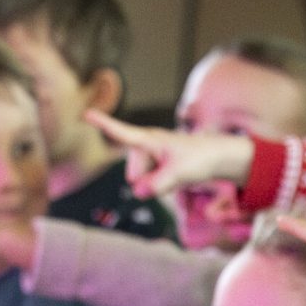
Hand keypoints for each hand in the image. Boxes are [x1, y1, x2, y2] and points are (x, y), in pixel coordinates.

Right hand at [88, 111, 255, 202]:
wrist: (219, 159)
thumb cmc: (200, 158)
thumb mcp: (179, 172)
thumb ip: (158, 184)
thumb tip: (138, 193)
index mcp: (149, 139)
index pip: (122, 133)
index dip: (103, 124)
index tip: (86, 112)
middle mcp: (146, 146)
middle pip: (133, 174)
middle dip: (147, 180)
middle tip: (172, 171)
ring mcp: (151, 157)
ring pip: (141, 182)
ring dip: (155, 184)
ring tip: (176, 173)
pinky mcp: (156, 167)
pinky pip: (149, 184)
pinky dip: (160, 185)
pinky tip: (175, 177)